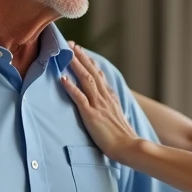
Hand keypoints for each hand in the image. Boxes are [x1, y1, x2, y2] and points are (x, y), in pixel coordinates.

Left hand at [61, 44, 141, 158]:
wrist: (129, 146)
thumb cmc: (124, 138)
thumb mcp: (119, 119)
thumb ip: (113, 110)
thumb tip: (111, 108)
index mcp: (111, 98)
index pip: (100, 77)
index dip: (91, 64)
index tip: (84, 54)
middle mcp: (105, 98)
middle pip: (92, 73)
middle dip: (82, 58)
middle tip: (73, 45)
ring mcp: (98, 105)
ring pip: (86, 80)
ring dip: (76, 65)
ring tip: (68, 53)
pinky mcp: (92, 115)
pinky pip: (79, 98)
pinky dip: (71, 87)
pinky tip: (62, 79)